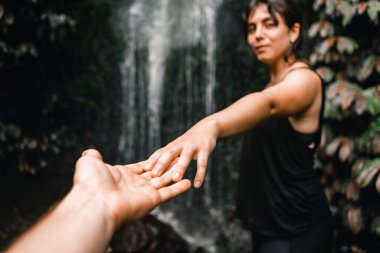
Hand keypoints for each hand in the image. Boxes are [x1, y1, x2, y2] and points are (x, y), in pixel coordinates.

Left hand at [73, 149, 191, 227]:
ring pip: (164, 182)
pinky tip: (189, 183)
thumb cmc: (90, 183)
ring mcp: (144, 193)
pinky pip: (170, 193)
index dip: (151, 162)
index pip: (140, 167)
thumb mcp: (89, 163)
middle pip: (154, 174)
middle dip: (165, 167)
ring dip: (175, 175)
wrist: (94, 202)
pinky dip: (179, 188)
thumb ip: (93, 156)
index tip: (161, 156)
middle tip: (178, 159)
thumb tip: (92, 152)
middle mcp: (134, 185)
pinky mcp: (152, 200)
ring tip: (186, 168)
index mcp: (122, 176)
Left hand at [145, 119, 218, 187]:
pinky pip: (202, 163)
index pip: (160, 153)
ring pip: (185, 157)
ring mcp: (193, 147)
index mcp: (172, 146)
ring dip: (180, 168)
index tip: (143, 170)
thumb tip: (151, 172)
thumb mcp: (176, 147)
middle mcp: (181, 145)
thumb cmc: (188, 143)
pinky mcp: (205, 150)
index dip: (152, 161)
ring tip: (176, 180)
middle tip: (154, 175)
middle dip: (162, 164)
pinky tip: (197, 185)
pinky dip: (200, 175)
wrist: (207, 128)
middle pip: (169, 154)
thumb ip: (166, 157)